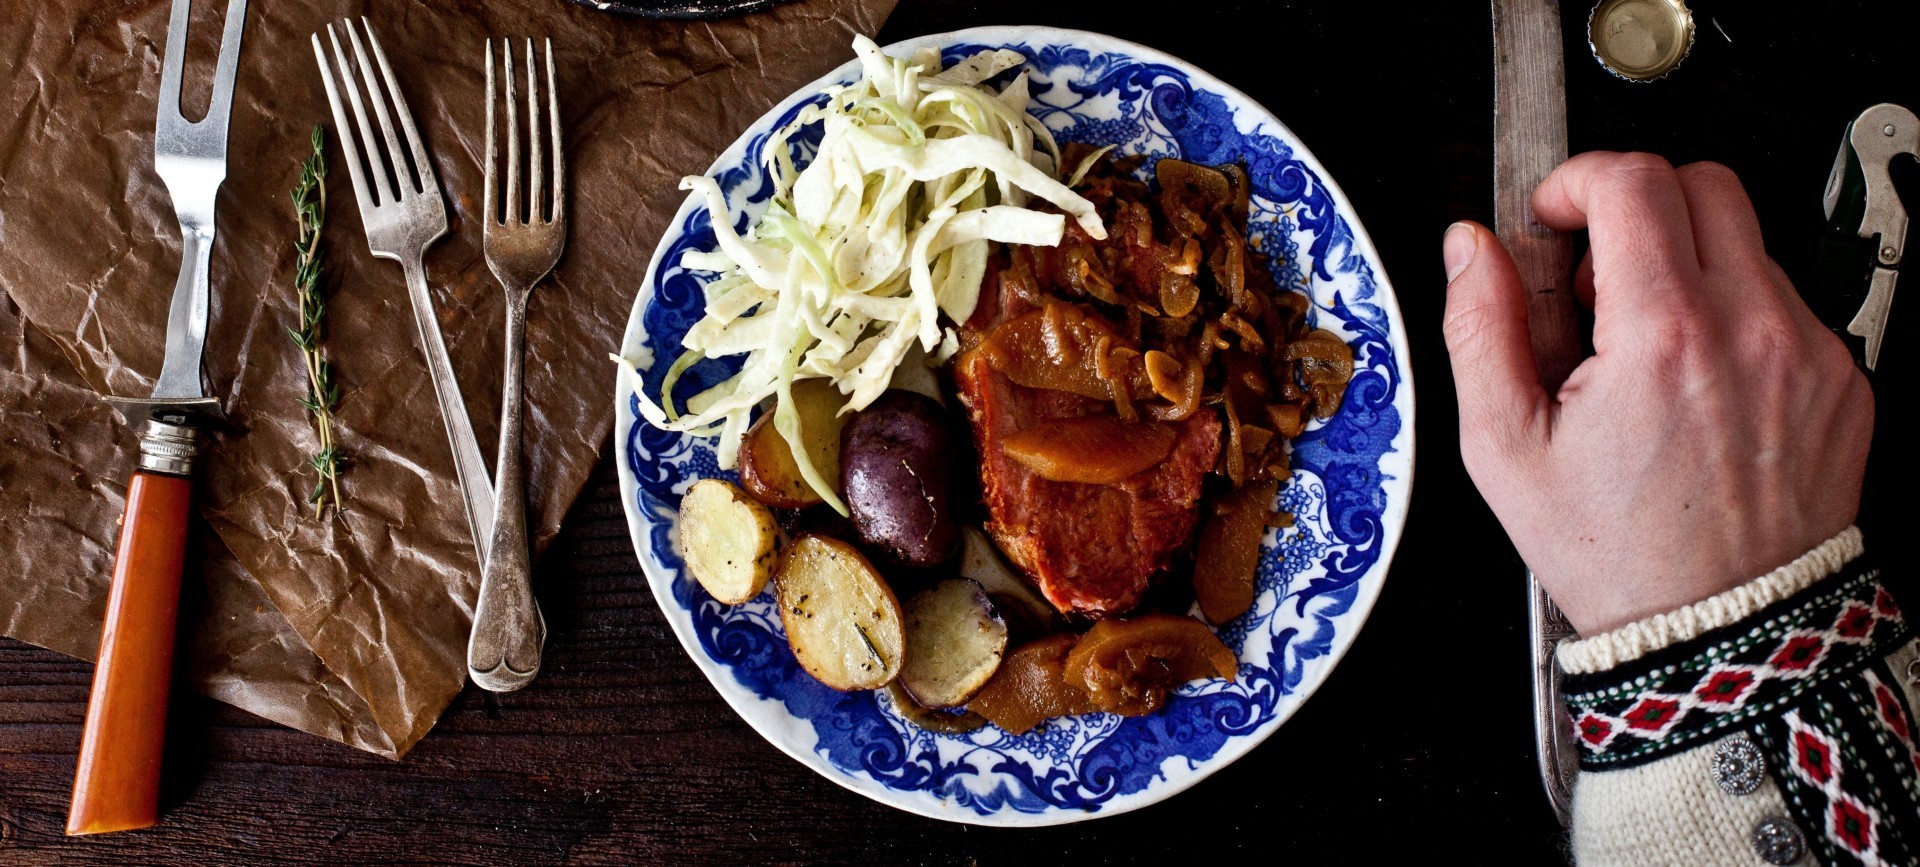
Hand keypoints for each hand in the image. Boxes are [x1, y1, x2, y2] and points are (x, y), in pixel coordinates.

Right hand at [1441, 152, 1873, 635]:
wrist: (1720, 634)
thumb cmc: (1614, 553)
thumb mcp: (1504, 449)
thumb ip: (1479, 328)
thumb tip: (1470, 248)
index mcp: (1663, 337)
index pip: (1634, 182)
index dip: (1577, 181)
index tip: (1553, 215)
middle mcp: (1751, 330)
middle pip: (1704, 182)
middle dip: (1635, 205)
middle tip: (1592, 275)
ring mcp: (1809, 352)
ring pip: (1746, 241)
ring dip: (1685, 264)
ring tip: (1639, 347)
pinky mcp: (1842, 379)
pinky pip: (1783, 303)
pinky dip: (1730, 316)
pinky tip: (1691, 383)